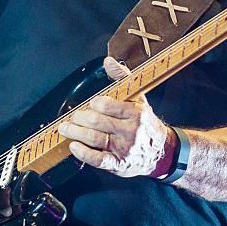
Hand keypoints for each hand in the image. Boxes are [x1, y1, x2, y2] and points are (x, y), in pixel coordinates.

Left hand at [59, 57, 173, 177]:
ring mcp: (124, 149)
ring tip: (65, 128)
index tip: (89, 104)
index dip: (94, 104)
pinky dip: (83, 153)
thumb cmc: (145, 122)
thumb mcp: (139, 98)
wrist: (161, 152)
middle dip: (79, 118)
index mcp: (135, 113)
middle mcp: (130, 131)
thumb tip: (108, 61)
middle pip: (97, 122)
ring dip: (75, 133)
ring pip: (94, 139)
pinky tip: (73, 146)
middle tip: (71, 117)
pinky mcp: (118, 164)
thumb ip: (122, 78)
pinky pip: (97, 159)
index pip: (108, 105)